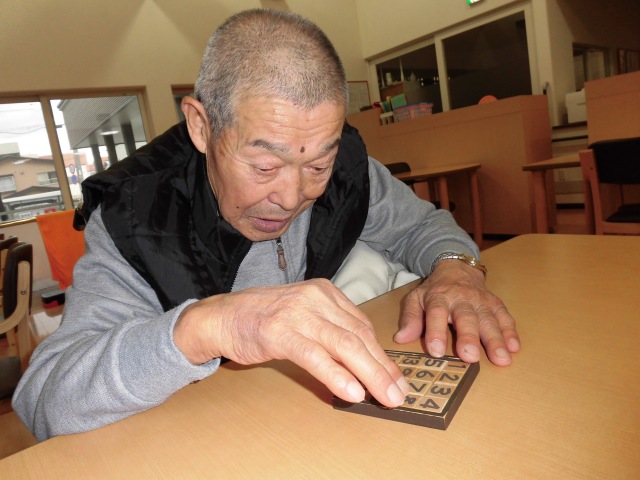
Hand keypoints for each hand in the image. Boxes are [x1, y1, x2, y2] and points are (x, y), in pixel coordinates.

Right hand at [174, 279, 408, 406]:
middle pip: (359, 336)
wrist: (222, 316)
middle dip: (383, 368)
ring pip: (344, 345)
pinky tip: (352, 392)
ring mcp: (297, 313)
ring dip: (369, 374)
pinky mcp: (279, 331)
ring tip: (385, 397)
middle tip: (399, 393)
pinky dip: (336, 375)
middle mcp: (316, 298)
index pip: (363, 326)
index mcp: (326, 292)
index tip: (396, 378)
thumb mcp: (305, 315)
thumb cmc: (265, 318)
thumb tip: (364, 363)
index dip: (382, 356)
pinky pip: (315, 355)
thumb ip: (332, 331)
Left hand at [393, 260, 519, 365]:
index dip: (436, 332)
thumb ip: (410, 318)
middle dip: (469, 337)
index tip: (437, 351)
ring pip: (489, 319)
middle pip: (466, 318)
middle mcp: (461, 299)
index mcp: (438, 298)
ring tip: (501, 359)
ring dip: (496, 339)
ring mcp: (481, 301)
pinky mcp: (495, 304)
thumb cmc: (434, 291)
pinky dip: (511, 331)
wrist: (457, 269)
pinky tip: (514, 347)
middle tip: (471, 357)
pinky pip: (505, 317)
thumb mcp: (416, 299)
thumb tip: (401, 338)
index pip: (436, 314)